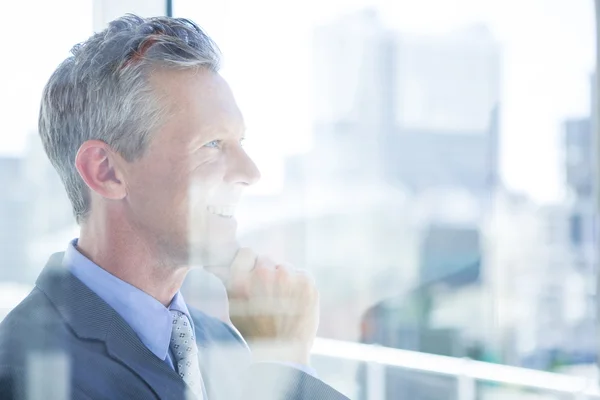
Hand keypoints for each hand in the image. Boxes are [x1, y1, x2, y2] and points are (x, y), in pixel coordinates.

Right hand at [207, 248, 318, 365]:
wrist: (283, 354)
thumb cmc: (255, 333)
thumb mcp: (233, 308)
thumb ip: (230, 282)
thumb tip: (218, 262)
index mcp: (240, 279)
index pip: (245, 253)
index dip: (248, 264)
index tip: (251, 276)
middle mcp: (263, 273)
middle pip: (266, 260)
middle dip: (266, 273)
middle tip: (267, 295)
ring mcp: (287, 276)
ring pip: (284, 267)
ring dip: (283, 279)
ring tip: (282, 303)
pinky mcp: (306, 282)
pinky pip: (301, 274)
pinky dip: (299, 286)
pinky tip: (295, 303)